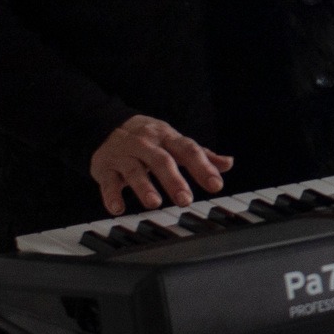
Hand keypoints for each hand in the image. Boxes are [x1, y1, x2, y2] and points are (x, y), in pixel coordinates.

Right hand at [91, 115, 231, 216]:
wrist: (107, 125)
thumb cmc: (149, 139)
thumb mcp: (174, 142)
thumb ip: (200, 154)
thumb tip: (228, 163)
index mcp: (167, 138)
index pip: (188, 150)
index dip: (203, 167)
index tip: (216, 185)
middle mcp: (146, 145)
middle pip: (161, 160)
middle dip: (174, 180)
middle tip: (186, 200)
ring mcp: (124, 155)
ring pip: (134, 170)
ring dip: (144, 187)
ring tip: (154, 203)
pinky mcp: (105, 167)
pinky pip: (108, 181)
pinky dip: (111, 195)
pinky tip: (118, 208)